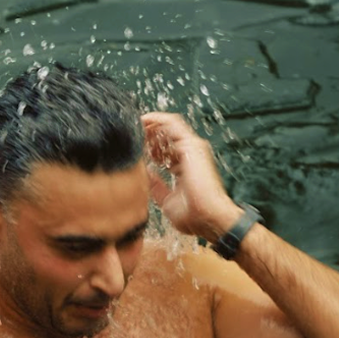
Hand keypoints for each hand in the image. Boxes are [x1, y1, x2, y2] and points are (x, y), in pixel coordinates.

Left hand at [142, 112, 237, 240]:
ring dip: (150, 123)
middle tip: (130, 133)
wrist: (207, 218)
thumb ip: (156, 185)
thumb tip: (144, 173)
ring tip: (134, 125)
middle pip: (165, 135)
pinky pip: (171, 123)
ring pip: (168, 126)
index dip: (148, 146)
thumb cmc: (193, 216)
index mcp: (184, 167)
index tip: (133, 147)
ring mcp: (192, 148)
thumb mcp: (166, 200)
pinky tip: (142, 121)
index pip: (165, 150)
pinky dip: (156, 119)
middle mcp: (190, 154)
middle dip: (147, 133)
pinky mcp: (191, 144)